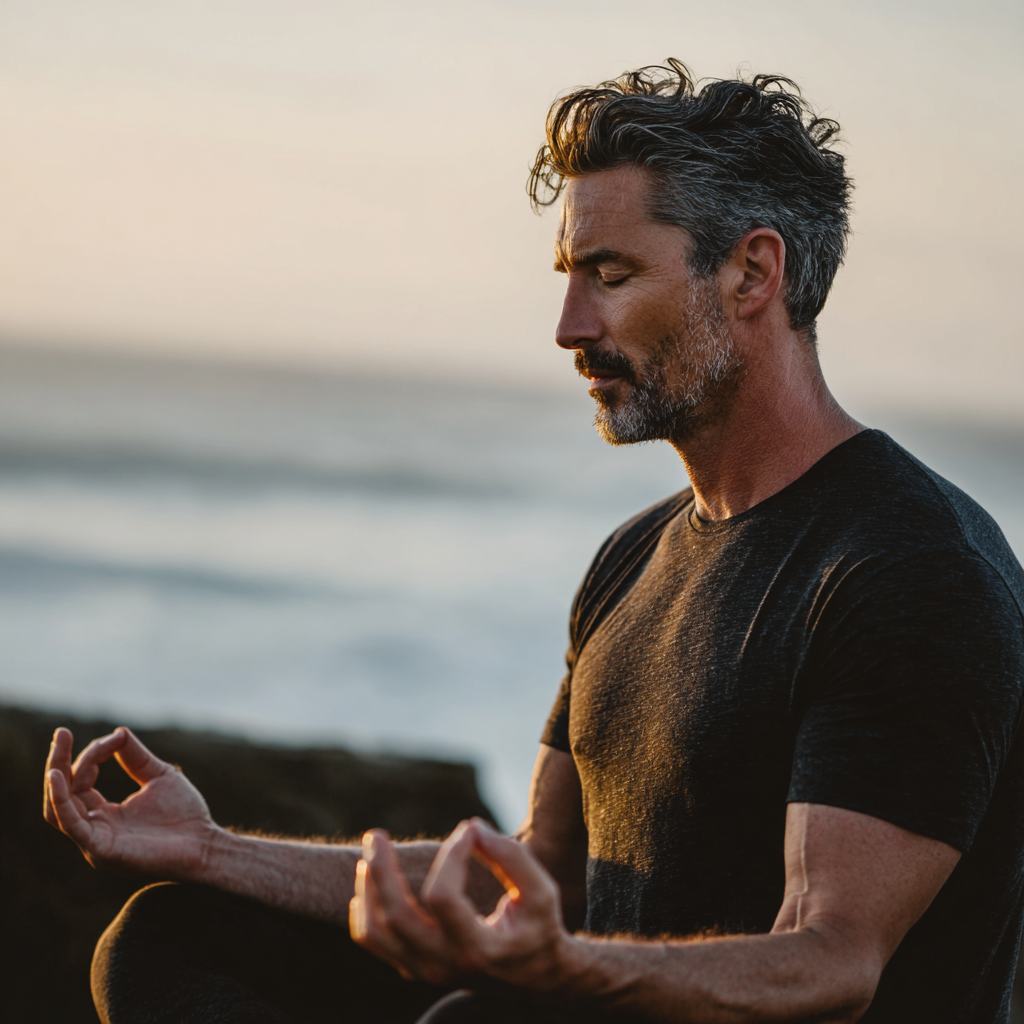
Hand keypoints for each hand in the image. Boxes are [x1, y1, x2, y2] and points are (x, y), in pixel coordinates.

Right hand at [43, 726, 220, 878]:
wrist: (204, 844)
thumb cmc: (185, 814)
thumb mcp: (158, 776)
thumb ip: (135, 757)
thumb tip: (118, 732)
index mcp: (105, 813)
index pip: (82, 780)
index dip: (95, 754)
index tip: (117, 738)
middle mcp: (94, 828)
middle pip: (62, 794)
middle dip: (59, 762)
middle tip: (61, 732)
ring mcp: (94, 841)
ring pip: (59, 809)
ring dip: (55, 778)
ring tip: (58, 749)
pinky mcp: (101, 849)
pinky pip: (71, 824)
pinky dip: (61, 800)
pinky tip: (57, 776)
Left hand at [350, 819, 575, 991]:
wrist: (535, 977)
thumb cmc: (538, 927)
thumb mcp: (541, 892)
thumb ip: (511, 857)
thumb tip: (471, 828)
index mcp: (478, 949)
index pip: (442, 897)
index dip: (451, 855)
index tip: (468, 831)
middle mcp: (445, 965)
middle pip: (396, 917)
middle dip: (382, 871)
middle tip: (376, 835)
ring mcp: (426, 971)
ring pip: (376, 933)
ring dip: (367, 890)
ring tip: (368, 855)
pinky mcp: (415, 968)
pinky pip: (375, 941)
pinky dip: (365, 910)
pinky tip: (370, 883)